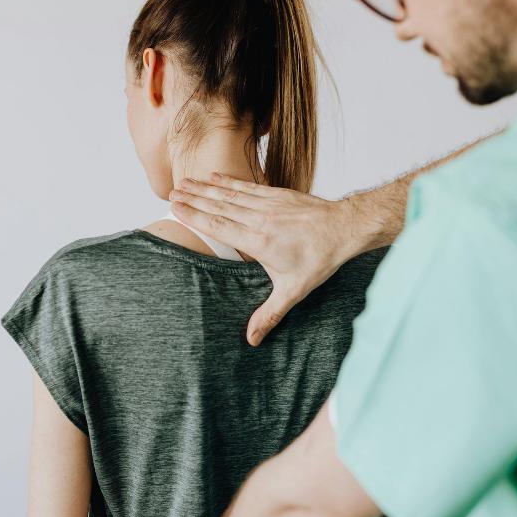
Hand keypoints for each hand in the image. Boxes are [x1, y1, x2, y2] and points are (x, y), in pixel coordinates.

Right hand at [168, 174, 354, 345]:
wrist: (345, 229)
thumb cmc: (320, 259)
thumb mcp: (294, 291)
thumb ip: (269, 314)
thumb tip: (252, 339)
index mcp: (259, 242)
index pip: (218, 226)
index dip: (194, 216)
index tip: (175, 208)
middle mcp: (260, 219)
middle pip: (219, 207)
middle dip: (193, 199)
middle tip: (171, 193)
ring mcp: (269, 204)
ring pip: (231, 194)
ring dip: (206, 187)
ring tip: (185, 181)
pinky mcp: (279, 194)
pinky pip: (248, 186)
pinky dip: (230, 181)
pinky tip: (216, 176)